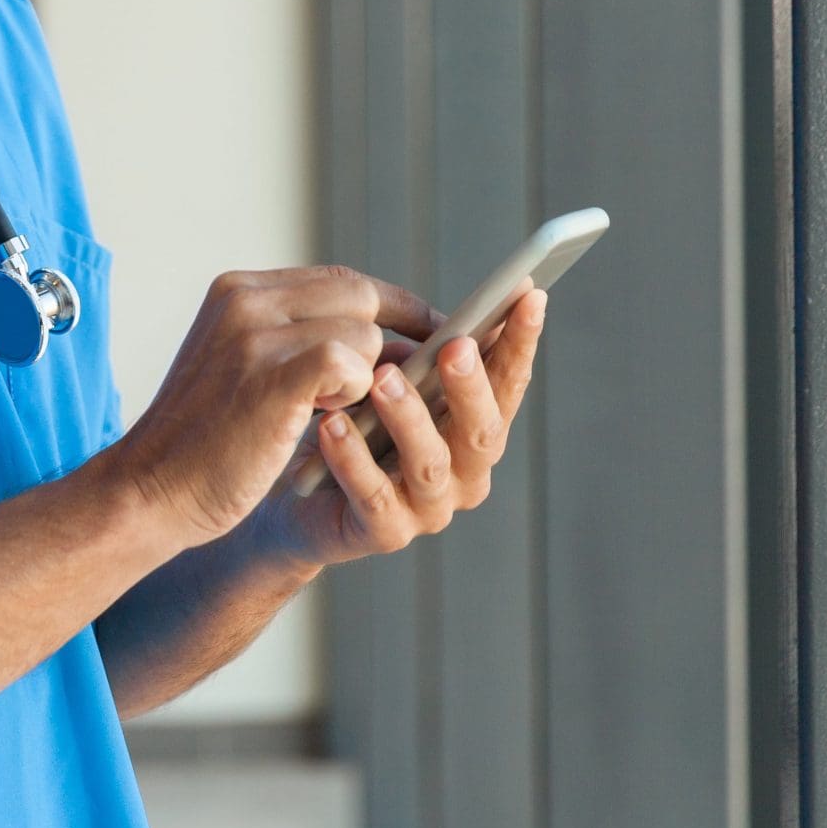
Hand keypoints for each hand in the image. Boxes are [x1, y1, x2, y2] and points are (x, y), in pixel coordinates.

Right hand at [105, 266, 439, 551]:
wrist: (148, 490)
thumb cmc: (202, 443)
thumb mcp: (241, 369)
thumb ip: (294, 342)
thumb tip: (381, 340)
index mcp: (238, 291)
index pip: (339, 280)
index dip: (390, 305)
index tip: (429, 329)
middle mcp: (245, 300)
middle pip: (359, 295)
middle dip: (407, 331)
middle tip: (435, 368)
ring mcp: (256, 334)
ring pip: (361, 332)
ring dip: (376, 376)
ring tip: (362, 413)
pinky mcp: (272, 375)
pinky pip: (351, 363)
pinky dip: (358, 392)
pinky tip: (335, 423)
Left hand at [246, 286, 546, 572]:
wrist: (297, 497)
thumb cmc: (354, 427)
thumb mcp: (386, 382)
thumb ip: (417, 360)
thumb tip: (441, 324)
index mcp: (473, 429)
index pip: (507, 384)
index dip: (519, 343)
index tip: (528, 295)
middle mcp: (464, 473)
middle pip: (482, 430)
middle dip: (471, 386)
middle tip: (455, 347)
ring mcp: (428, 507)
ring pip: (430, 462)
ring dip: (409, 417)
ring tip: (383, 379)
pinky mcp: (384, 532)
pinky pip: (374, 495)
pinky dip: (354, 459)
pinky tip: (334, 425)